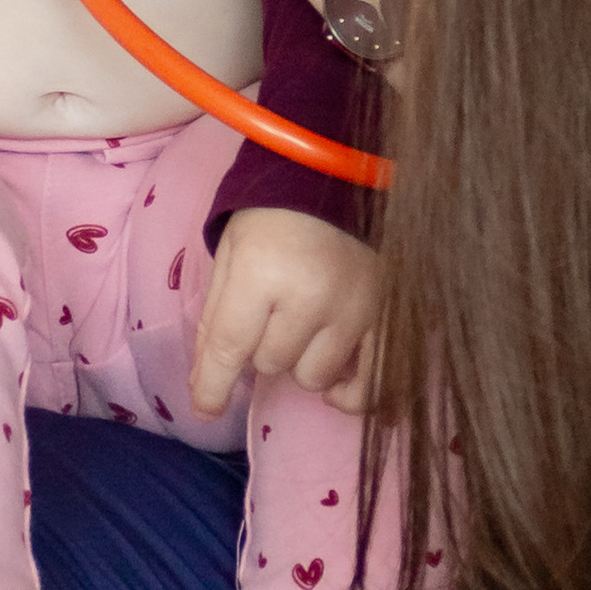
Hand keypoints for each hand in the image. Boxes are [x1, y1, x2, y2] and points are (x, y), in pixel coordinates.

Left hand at [190, 209, 381, 420]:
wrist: (340, 182)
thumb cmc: (273, 217)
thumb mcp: (231, 255)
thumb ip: (216, 319)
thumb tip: (205, 385)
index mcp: (262, 271)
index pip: (230, 345)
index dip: (212, 384)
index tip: (206, 406)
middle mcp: (310, 296)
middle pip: (270, 363)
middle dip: (260, 346)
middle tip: (268, 312)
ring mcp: (353, 309)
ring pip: (312, 375)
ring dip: (299, 360)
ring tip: (303, 328)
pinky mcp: (385, 317)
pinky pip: (368, 382)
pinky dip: (348, 392)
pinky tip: (336, 385)